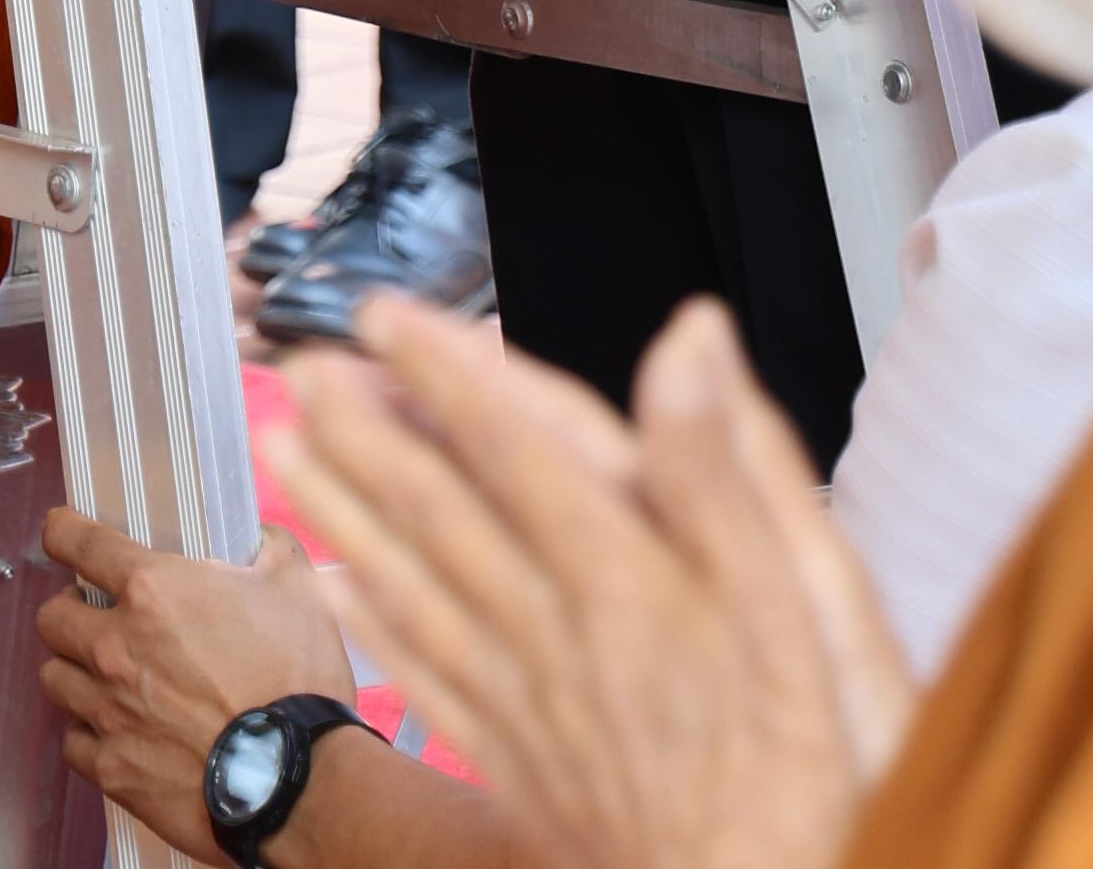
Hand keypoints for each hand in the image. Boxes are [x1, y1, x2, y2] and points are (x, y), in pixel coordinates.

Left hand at [35, 514, 351, 856]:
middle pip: (51, 618)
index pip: (76, 542)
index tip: (61, 534)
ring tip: (102, 677)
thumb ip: (269, 550)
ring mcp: (110, 712)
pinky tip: (114, 731)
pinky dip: (87, 733)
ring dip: (74, 672)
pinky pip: (73, 743)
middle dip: (68, 611)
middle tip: (96, 618)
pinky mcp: (115, 771)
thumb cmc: (297, 684)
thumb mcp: (298, 589)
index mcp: (153, 591)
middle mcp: (116, 647)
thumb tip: (259, 542)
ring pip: (53, 679)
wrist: (300, 783)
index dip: (62, 532)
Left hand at [277, 296, 897, 868]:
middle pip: (439, 508)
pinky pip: (424, 679)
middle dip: (364, 428)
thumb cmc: (805, 778)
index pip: (513, 445)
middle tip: (302, 363)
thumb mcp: (809, 606)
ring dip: (341, 508)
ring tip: (282, 446)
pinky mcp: (520, 766)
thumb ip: (733, 470)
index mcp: (623, 576)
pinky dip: (369, 627)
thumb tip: (692, 339)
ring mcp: (528, 702)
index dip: (446, 371)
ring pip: (412, 583)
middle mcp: (556, 630)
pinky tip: (327, 586)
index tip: (385, 314)